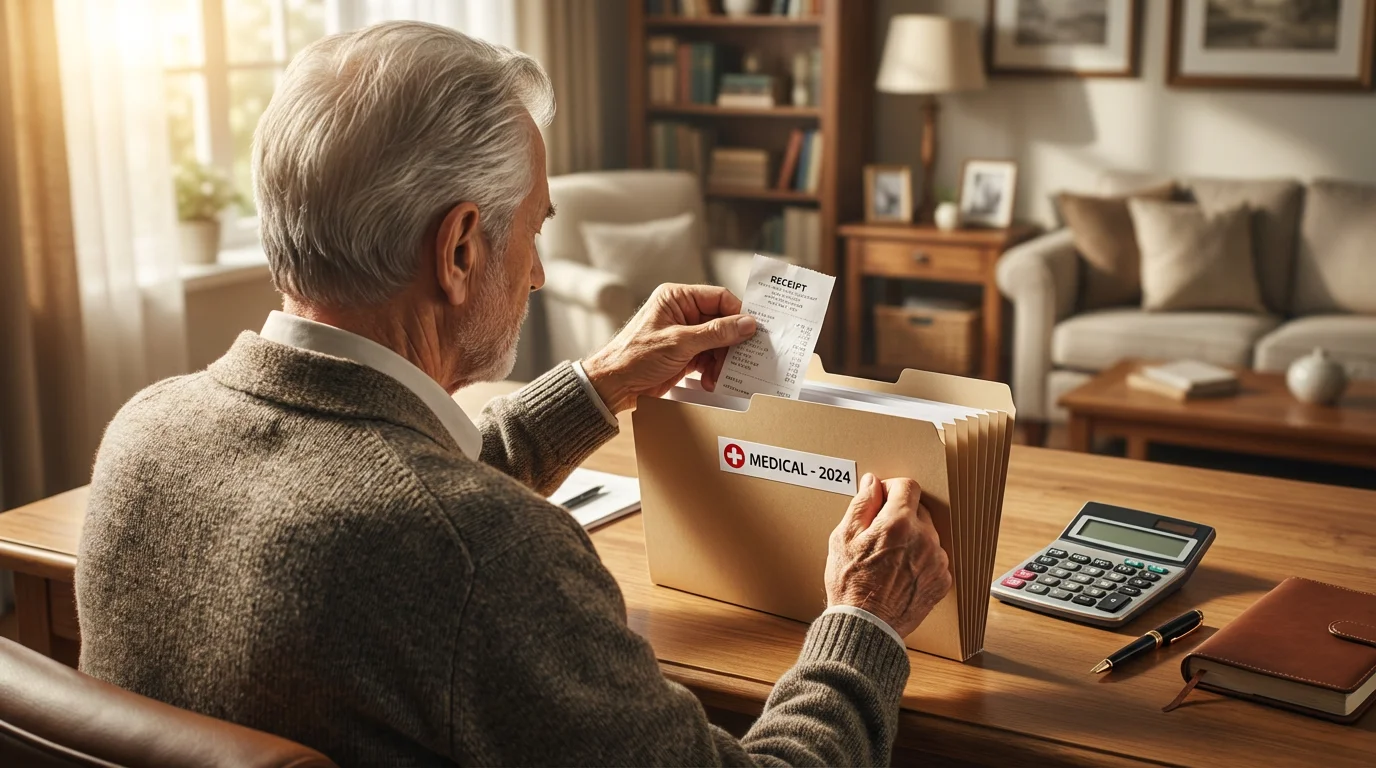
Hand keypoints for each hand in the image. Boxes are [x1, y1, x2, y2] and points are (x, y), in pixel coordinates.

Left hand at [581, 283, 756, 412]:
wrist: (613, 386)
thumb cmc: (635, 357)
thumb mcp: (679, 342)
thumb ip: (716, 333)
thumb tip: (747, 324)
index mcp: (676, 298)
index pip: (718, 298)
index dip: (738, 314)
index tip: (753, 331)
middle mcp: (682, 312)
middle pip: (721, 322)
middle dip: (731, 343)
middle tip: (742, 359)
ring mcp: (684, 335)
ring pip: (718, 343)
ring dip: (722, 360)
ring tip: (721, 375)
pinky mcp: (684, 354)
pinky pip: (709, 358)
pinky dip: (713, 370)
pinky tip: (711, 381)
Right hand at [825, 474, 951, 638]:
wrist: (866, 626)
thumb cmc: (850, 584)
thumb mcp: (843, 538)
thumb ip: (862, 505)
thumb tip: (872, 483)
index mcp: (899, 523)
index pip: (908, 486)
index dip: (891, 488)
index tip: (881, 499)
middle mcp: (925, 538)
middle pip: (919, 509)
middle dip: (901, 514)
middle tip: (879, 533)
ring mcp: (937, 560)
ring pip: (928, 534)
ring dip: (913, 537)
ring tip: (890, 556)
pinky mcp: (942, 580)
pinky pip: (935, 557)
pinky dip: (921, 559)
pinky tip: (901, 571)